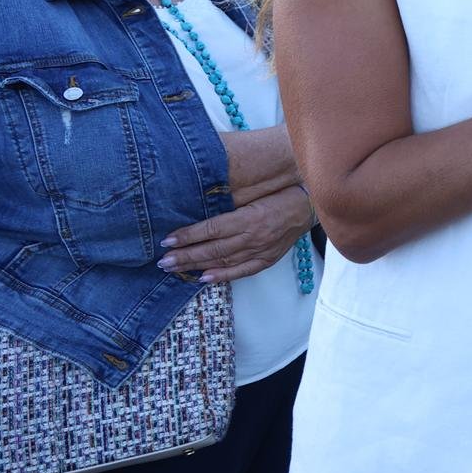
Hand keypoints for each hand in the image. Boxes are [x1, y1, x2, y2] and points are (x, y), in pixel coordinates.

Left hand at [159, 185, 313, 284]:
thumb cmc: (279, 194)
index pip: (211, 229)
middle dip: (185, 255)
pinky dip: (222, 276)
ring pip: (223, 261)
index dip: (188, 236)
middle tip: (163, 260)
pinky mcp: (267, 259)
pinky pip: (242, 271)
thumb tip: (199, 210)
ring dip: (196, 265)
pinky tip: (203, 278)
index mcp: (249, 217)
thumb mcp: (254, 194)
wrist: (308, 206)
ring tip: (175, 268)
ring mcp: (260, 250)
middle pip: (212, 249)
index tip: (168, 240)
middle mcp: (253, 236)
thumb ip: (230, 204)